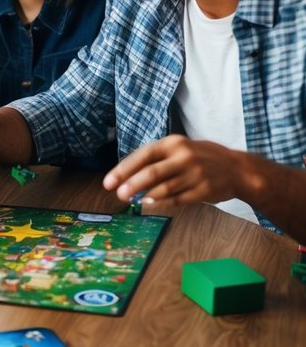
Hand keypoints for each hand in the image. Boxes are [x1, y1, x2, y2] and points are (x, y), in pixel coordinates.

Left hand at [103, 135, 252, 208]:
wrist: (239, 169)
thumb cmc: (204, 158)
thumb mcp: (181, 149)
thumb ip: (158, 159)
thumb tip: (128, 175)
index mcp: (175, 143)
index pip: (143, 155)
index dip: (124, 169)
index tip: (109, 181)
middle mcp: (184, 156)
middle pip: (152, 172)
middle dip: (131, 184)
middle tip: (118, 194)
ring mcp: (195, 174)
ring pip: (164, 187)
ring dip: (145, 196)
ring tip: (133, 201)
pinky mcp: (204, 190)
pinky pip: (178, 199)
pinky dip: (163, 202)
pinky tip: (151, 203)